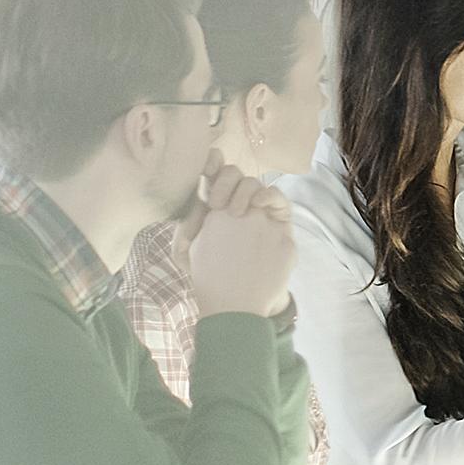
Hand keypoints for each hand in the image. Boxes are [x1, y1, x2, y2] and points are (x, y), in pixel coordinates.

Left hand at [181, 150, 295, 318]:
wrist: (240, 300)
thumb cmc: (211, 277)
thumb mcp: (188, 254)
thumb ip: (185, 227)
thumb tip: (192, 200)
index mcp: (212, 208)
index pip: (212, 177)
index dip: (211, 164)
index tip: (206, 164)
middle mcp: (235, 205)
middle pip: (233, 175)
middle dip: (225, 181)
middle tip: (218, 204)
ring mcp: (258, 212)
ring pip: (253, 183)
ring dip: (243, 190)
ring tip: (236, 212)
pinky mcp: (278, 221)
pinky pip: (277, 197)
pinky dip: (268, 195)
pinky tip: (258, 205)